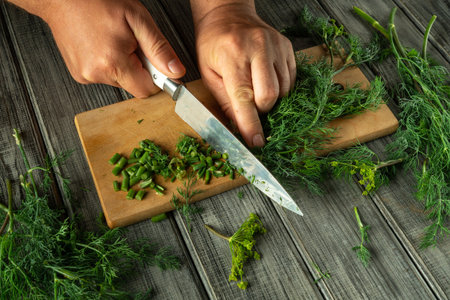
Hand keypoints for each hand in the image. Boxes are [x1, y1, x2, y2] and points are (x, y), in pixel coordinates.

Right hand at [39, 0, 184, 97]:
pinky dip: (109, 64)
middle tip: (131, 44)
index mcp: (113, 63)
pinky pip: (104, 76)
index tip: (154, 63)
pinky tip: (102, 46)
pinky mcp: (79, 75)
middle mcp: (97, 74)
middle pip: (133, 86)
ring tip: (114, 41)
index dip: (155, 77)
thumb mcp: (138, 20)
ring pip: (119, 81)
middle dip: (138, 68)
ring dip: (123, 65)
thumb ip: (159, 49)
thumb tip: (176, 72)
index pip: (146, 90)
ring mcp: (86, 76)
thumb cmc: (97, 2)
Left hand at [192, 2, 295, 146]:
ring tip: (256, 88)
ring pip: (283, 91)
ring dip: (271, 100)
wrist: (228, 15)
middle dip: (261, 110)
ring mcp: (276, 46)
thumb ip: (224, 101)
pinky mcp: (287, 47)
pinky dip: (280, 89)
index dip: (250, 124)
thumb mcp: (208, 73)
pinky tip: (266, 80)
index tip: (255, 141)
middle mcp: (258, 49)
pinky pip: (291, 80)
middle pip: (270, 96)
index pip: (244, 98)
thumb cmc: (213, 45)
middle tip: (249, 105)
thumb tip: (238, 127)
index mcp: (233, 56)